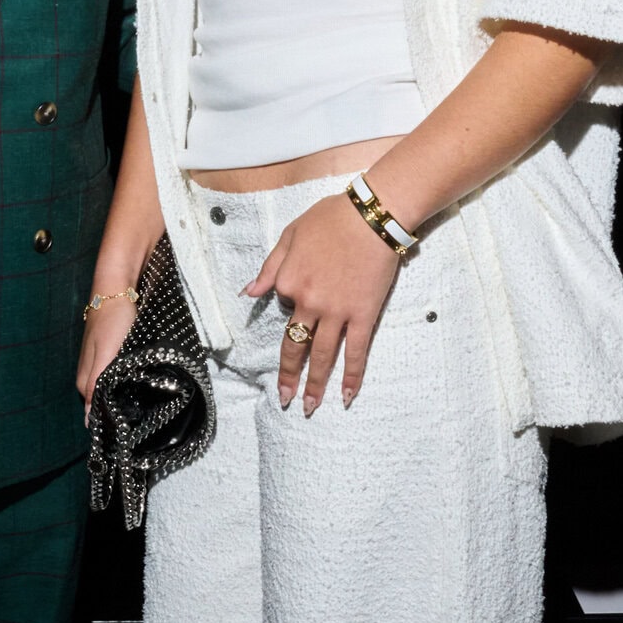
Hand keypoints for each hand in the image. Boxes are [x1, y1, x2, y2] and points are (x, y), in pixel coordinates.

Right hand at [76, 292, 140, 417]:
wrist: (115, 291)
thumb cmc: (113, 321)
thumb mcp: (107, 354)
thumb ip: (97, 384)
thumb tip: (88, 420)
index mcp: (85, 381)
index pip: (95, 413)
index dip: (111, 421)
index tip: (129, 430)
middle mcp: (88, 377)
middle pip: (103, 403)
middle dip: (119, 410)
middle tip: (142, 416)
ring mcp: (96, 366)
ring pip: (110, 390)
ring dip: (123, 396)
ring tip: (143, 403)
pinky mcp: (106, 358)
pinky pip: (115, 377)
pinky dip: (125, 382)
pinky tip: (138, 383)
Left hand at [244, 191, 399, 413]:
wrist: (373, 215)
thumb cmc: (331, 218)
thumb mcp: (290, 235)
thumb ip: (270, 267)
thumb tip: (249, 292)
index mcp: (287, 282)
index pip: (281, 303)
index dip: (292, 301)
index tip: (306, 294)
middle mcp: (309, 304)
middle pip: (296, 346)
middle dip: (289, 376)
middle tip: (284, 399)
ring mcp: (337, 313)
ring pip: (323, 356)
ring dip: (315, 385)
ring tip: (310, 407)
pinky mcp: (363, 316)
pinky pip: (356, 351)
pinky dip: (351, 375)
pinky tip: (347, 396)